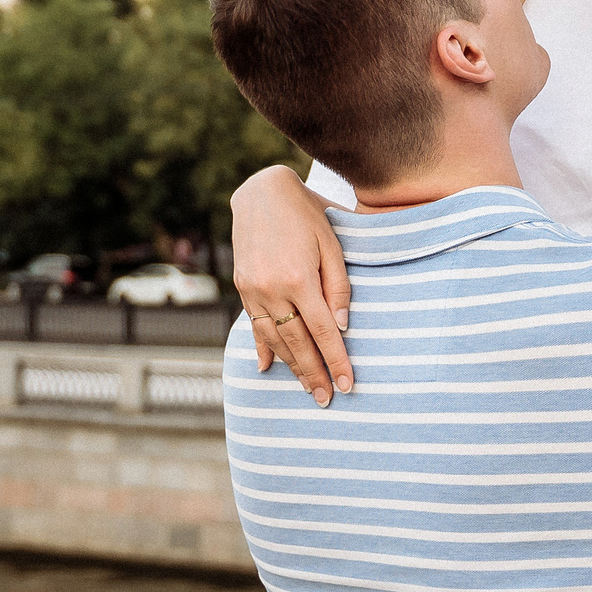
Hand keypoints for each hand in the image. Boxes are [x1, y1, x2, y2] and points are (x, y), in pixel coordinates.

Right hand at [229, 165, 353, 405]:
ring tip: (307, 387)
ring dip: (291, 366)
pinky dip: (262, 348)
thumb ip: (338, 285)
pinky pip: (254, 325)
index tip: (348, 384)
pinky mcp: (242, 287)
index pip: (322, 330)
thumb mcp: (332, 243)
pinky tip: (267, 367)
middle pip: (297, 342)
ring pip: (274, 338)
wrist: (261, 192)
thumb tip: (341, 325)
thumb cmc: (306, 213)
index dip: (337, 360)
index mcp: (298, 277)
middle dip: (314, 373)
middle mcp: (271, 289)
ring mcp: (252, 290)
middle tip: (327, 399)